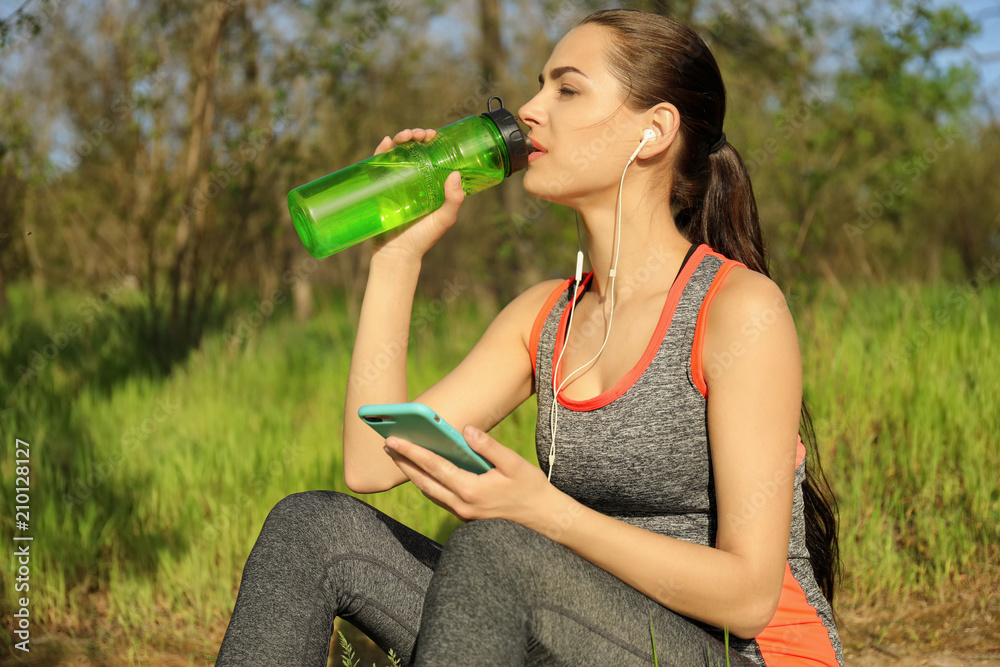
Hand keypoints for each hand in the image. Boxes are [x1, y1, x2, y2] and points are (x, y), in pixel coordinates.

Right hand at [369, 129, 464, 261]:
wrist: (396, 254)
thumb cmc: (422, 239)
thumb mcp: (443, 219)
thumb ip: (453, 201)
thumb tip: (456, 174)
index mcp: (429, 182)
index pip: (431, 154)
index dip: (432, 141)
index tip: (434, 135)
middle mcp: (412, 178)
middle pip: (413, 149)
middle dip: (416, 135)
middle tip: (421, 135)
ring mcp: (394, 181)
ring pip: (397, 152)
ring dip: (401, 138)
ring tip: (406, 136)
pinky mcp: (378, 187)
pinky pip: (378, 165)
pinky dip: (381, 150)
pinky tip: (386, 142)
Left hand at [382, 425, 552, 526]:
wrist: (544, 520)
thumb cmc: (531, 489)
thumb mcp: (514, 464)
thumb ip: (488, 447)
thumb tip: (466, 431)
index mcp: (472, 490)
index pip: (434, 467)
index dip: (412, 452)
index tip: (393, 440)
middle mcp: (462, 505)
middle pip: (424, 481)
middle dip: (404, 463)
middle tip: (387, 445)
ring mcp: (463, 513)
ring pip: (429, 491)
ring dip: (412, 473)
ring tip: (399, 456)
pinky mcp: (466, 516)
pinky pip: (439, 498)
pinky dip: (427, 483)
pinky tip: (423, 472)